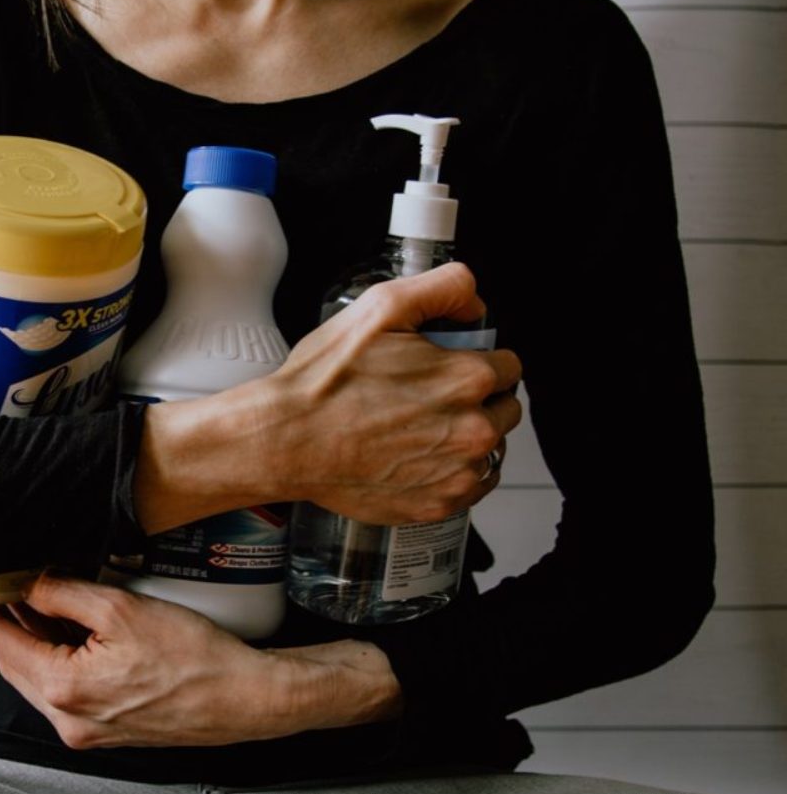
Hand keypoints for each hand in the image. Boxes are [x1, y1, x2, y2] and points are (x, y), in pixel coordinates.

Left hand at [0, 574, 401, 748]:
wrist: (245, 699)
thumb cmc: (196, 658)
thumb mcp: (122, 609)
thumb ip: (64, 595)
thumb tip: (28, 585)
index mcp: (64, 690)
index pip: (0, 641)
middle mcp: (68, 719)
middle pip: (15, 661)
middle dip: (2, 619)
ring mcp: (86, 729)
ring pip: (39, 674)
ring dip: (31, 637)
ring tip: (33, 596)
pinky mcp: (105, 729)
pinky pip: (65, 687)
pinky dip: (58, 655)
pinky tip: (68, 628)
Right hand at [134, 262, 520, 533]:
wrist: (286, 440)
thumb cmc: (325, 381)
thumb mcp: (381, 307)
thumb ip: (443, 287)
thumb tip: (475, 302)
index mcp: (468, 378)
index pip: (508, 365)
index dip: (476, 359)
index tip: (446, 365)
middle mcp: (474, 430)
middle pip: (504, 408)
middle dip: (476, 398)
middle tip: (425, 395)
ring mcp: (458, 473)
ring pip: (489, 448)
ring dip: (465, 436)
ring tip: (415, 427)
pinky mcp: (438, 505)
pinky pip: (470, 486)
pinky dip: (451, 472)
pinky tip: (416, 457)